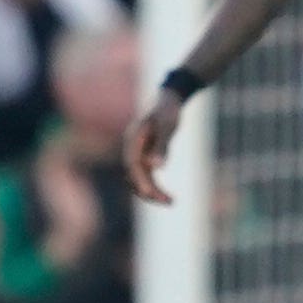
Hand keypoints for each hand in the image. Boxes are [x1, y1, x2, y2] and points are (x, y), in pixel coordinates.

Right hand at [123, 87, 189, 203]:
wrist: (169, 100)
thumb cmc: (168, 111)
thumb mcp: (168, 127)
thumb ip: (162, 146)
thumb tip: (156, 167)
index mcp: (133, 139)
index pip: (132, 166)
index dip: (141, 181)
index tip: (153, 194)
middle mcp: (131, 148)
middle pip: (134, 175)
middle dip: (149, 191)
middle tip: (170, 202)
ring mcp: (136, 152)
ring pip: (139, 178)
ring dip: (152, 192)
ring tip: (171, 202)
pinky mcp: (144, 155)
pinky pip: (145, 175)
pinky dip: (154, 186)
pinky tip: (165, 194)